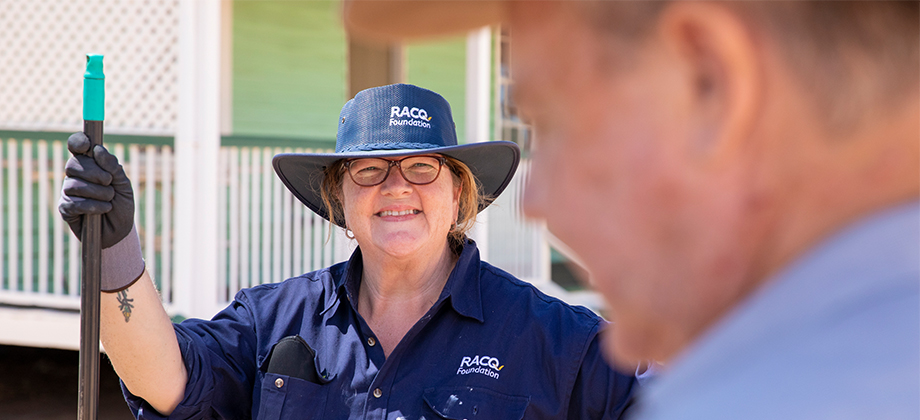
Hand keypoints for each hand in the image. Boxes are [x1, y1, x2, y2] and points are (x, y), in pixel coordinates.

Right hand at [59, 132, 134, 248]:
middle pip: (73, 165)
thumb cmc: (121, 204)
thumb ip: (113, 166)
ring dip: (98, 193)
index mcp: (89, 165)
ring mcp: (68, 191)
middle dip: (95, 173)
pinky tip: (103, 209)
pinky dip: (93, 206)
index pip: (77, 147)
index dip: (78, 142)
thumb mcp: (123, 184)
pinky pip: (74, 203)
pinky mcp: (65, 208)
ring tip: (109, 200)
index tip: (87, 145)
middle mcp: (75, 176)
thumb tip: (97, 149)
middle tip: (109, 182)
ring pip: (74, 185)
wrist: (120, 231)